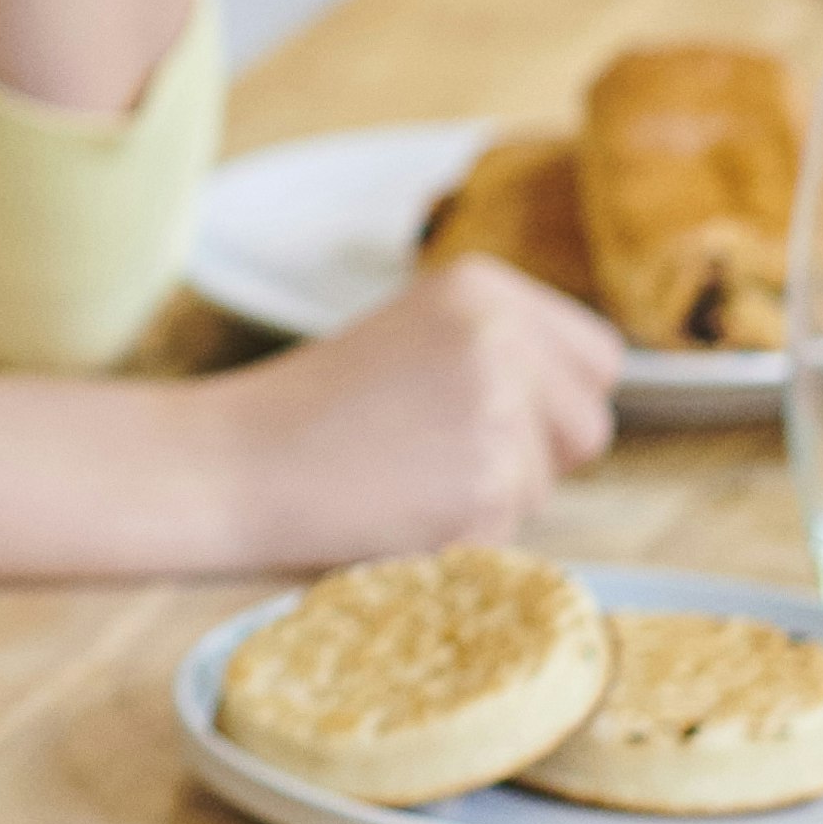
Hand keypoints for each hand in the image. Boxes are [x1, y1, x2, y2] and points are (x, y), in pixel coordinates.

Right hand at [196, 256, 620, 558]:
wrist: (225, 462)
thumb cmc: (312, 412)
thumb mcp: (413, 338)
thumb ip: (500, 351)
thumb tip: (582, 401)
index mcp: (485, 287)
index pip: (597, 359)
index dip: (550, 401)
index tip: (480, 414)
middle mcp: (503, 336)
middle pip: (588, 425)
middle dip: (534, 455)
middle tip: (435, 454)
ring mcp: (499, 409)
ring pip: (548, 484)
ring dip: (490, 498)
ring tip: (403, 479)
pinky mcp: (489, 483)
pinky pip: (513, 530)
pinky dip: (462, 537)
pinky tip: (397, 512)